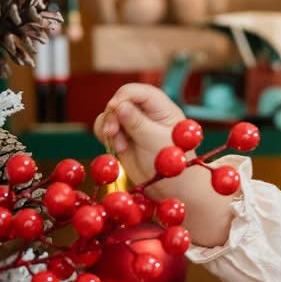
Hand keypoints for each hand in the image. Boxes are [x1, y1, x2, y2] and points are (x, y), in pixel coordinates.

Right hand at [94, 82, 236, 249]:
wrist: (173, 190)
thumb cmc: (173, 164)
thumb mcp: (155, 141)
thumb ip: (137, 123)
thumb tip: (119, 106)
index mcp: (162, 108)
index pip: (139, 91)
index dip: (123, 96)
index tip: (113, 108)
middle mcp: (147, 114)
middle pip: (121, 101)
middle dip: (113, 115)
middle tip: (110, 132)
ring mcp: (134, 126)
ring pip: (111, 115)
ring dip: (109, 127)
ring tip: (119, 146)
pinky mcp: (125, 139)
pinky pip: (107, 130)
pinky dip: (106, 136)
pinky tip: (117, 149)